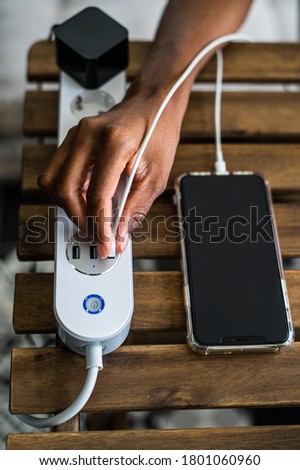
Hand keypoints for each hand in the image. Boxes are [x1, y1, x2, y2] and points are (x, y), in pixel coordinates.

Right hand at [37, 91, 181, 257]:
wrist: (154, 105)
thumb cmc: (158, 133)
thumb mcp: (156, 175)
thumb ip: (136, 208)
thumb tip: (120, 234)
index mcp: (113, 142)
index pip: (97, 195)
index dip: (101, 226)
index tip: (108, 243)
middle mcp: (87, 135)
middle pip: (65, 189)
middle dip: (79, 218)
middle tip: (97, 233)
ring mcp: (76, 135)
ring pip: (52, 181)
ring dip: (68, 206)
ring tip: (91, 217)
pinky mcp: (73, 140)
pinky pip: (57, 172)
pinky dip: (69, 192)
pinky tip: (87, 200)